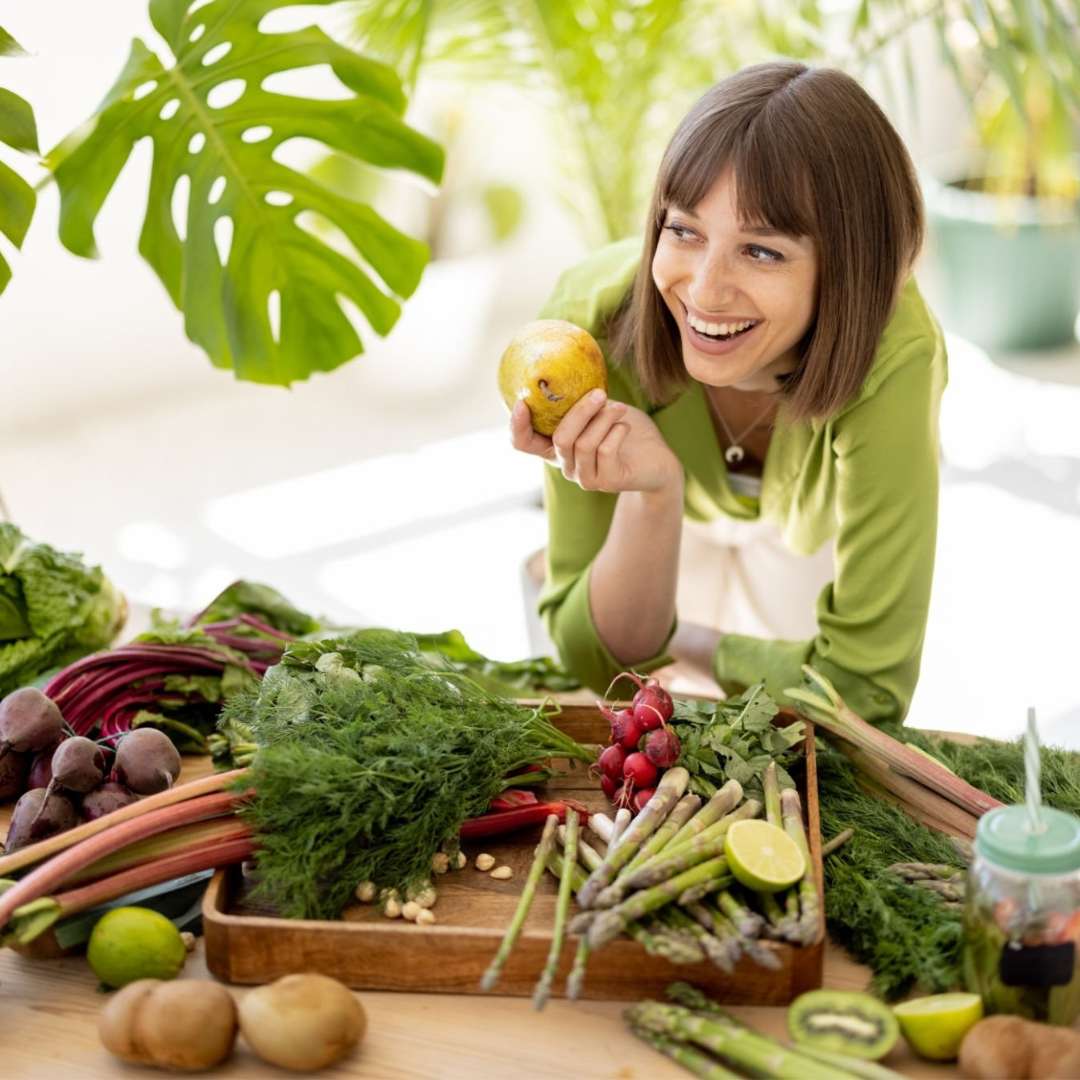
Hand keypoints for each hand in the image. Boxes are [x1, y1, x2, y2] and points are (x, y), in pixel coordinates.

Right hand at [510, 389, 679, 494]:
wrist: (657, 462)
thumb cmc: (625, 431)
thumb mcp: (599, 409)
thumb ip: (581, 398)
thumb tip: (566, 368)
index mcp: (556, 447)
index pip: (523, 443)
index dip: (517, 426)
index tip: (522, 402)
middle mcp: (566, 465)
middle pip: (560, 438)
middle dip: (580, 412)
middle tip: (599, 393)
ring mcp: (585, 477)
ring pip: (584, 443)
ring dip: (604, 419)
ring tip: (619, 408)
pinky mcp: (607, 481)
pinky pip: (605, 451)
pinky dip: (617, 432)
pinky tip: (625, 427)